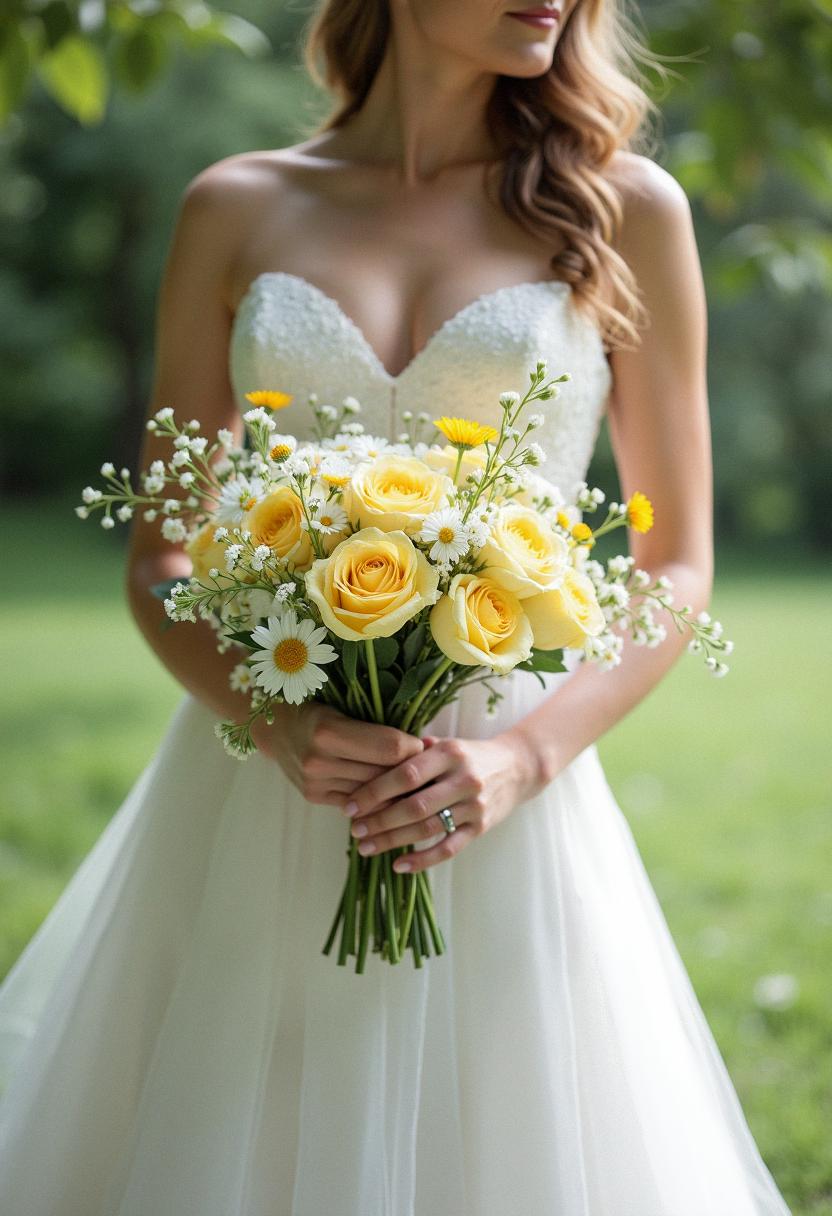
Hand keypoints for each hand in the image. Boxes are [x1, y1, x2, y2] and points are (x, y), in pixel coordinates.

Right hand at [251, 703, 423, 806]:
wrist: (274, 725)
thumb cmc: (318, 707)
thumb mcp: (344, 705)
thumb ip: (379, 727)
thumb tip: (425, 745)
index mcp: (328, 730)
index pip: (389, 747)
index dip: (413, 747)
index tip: (425, 744)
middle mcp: (318, 759)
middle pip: (382, 773)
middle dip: (409, 771)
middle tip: (431, 768)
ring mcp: (314, 782)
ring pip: (372, 793)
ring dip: (396, 790)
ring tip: (417, 783)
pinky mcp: (313, 796)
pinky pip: (357, 803)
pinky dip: (377, 800)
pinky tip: (392, 794)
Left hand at [342, 728, 543, 871]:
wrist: (518, 767)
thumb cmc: (471, 755)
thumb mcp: (447, 743)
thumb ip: (414, 751)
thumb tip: (370, 761)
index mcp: (449, 753)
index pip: (405, 774)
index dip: (374, 792)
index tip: (350, 805)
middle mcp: (463, 779)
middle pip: (413, 805)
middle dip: (379, 820)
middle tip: (355, 831)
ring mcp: (474, 806)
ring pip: (427, 828)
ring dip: (393, 840)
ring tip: (366, 848)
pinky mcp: (481, 828)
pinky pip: (448, 848)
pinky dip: (423, 859)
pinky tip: (399, 865)